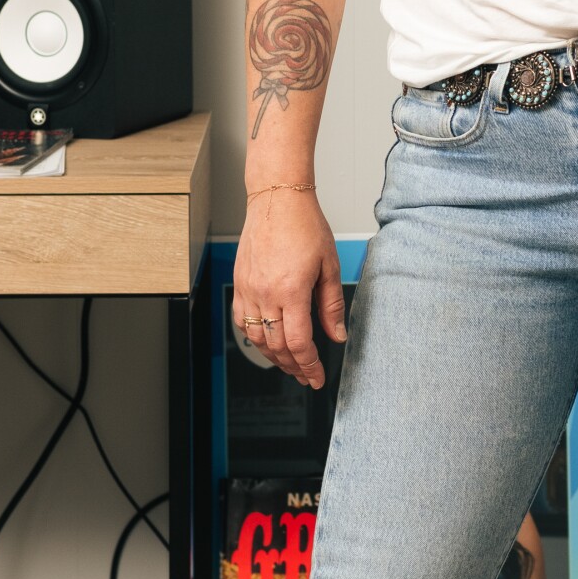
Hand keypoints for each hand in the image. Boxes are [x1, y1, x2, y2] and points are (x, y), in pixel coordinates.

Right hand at [232, 189, 345, 388]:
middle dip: (293, 366)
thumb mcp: (329, 265)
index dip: (309, 366)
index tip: (317, 378)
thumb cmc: (305, 226)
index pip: (299, 343)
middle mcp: (265, 294)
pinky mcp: (240, 283)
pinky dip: (254, 337)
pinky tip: (266, 342)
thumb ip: (331, 305)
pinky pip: (241, 320)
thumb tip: (337, 336)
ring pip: (256, 338)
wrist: (277, 200)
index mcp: (291, 290)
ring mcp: (249, 289)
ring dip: (273, 357)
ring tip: (289, 364)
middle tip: (306, 376)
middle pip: (277, 346)